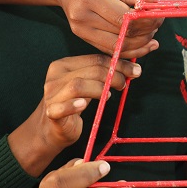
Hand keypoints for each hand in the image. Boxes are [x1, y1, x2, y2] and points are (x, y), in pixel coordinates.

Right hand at [10, 54, 139, 174]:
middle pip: (90, 70)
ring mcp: (51, 94)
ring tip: (109, 96)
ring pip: (78, 85)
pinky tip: (83, 105)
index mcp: (64, 65)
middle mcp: (55, 76)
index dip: (118, 64)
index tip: (135, 70)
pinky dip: (73, 105)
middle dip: (114, 76)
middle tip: (125, 85)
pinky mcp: (51, 111)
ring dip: (99, 89)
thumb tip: (132, 69)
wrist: (51, 129)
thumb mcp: (87, 85)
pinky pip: (62, 107)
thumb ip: (102, 75)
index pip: (95, 59)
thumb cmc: (73, 104)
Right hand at [54, 0, 163, 58]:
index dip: (144, 20)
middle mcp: (82, 18)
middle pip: (121, 34)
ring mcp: (81, 31)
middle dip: (146, 31)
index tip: (158, 15)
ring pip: (118, 47)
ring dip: (141, 44)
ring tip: (154, 34)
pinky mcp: (84, 38)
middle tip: (159, 22)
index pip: (121, 17)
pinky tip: (144, 44)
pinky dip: (130, 50)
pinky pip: (111, 50)